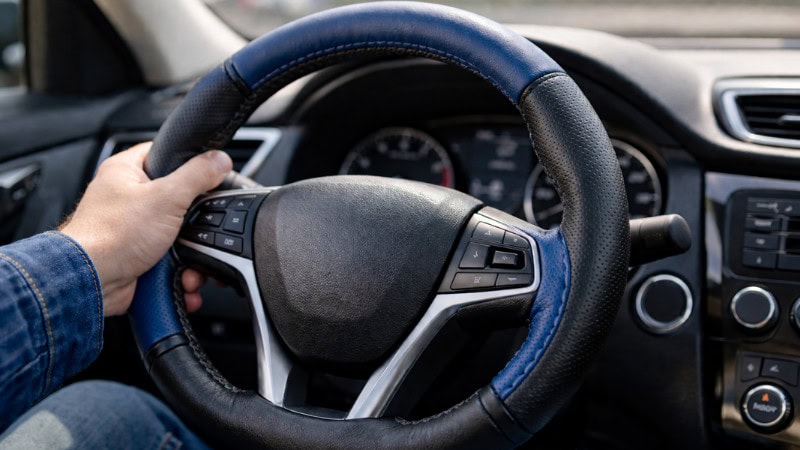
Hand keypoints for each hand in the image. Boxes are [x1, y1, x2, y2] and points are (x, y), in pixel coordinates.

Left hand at [60, 142, 231, 315]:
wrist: (90, 281)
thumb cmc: (110, 236)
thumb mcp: (166, 197)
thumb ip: (197, 175)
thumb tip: (219, 160)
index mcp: (125, 171)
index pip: (163, 153)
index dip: (188, 161)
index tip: (209, 173)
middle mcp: (126, 198)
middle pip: (176, 199)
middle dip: (194, 221)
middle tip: (197, 225)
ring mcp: (131, 228)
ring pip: (176, 234)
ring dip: (190, 253)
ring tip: (189, 261)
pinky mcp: (137, 255)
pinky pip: (169, 258)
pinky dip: (181, 271)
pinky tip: (182, 277)